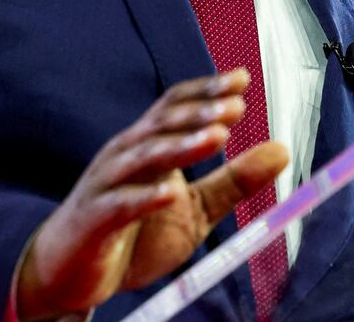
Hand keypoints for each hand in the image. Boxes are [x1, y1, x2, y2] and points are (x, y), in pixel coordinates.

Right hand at [15, 68, 288, 319]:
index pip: (174, 107)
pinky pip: (120, 205)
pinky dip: (145, 198)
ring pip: (144, 157)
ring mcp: (106, 185)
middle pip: (161, 124)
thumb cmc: (133, 234)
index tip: (241, 79)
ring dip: (181, 146)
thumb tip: (282, 149)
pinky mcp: (94, 220)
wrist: (71, 273)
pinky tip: (171, 194)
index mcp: (147, 147)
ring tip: (218, 137)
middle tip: (236, 105)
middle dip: (200, 113)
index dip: (205, 91)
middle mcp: (124, 156)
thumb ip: (233, 181)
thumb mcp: (195, 209)